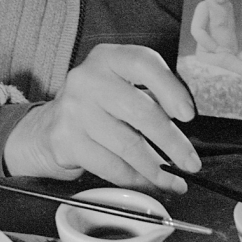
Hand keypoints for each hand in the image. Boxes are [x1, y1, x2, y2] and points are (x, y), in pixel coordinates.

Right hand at [4, 44, 200, 191]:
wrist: (50, 125)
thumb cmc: (98, 103)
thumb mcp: (119, 83)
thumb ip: (150, 92)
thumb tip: (185, 121)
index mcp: (108, 57)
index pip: (144, 63)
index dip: (170, 88)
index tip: (188, 114)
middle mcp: (88, 79)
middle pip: (140, 110)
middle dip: (172, 142)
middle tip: (190, 163)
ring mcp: (75, 110)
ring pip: (127, 145)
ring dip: (156, 169)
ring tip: (174, 182)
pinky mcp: (67, 140)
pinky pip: (110, 165)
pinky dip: (134, 179)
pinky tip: (148, 184)